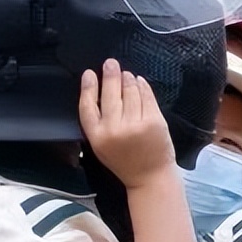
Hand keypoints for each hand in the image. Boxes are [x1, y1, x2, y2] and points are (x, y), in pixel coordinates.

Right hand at [78, 60, 174, 190]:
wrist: (150, 177)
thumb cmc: (125, 161)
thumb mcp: (101, 146)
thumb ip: (97, 122)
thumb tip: (96, 90)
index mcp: (97, 136)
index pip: (87, 105)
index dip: (88, 87)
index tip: (90, 74)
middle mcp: (114, 129)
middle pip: (110, 93)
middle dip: (110, 74)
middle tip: (111, 64)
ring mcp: (135, 125)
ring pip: (129, 91)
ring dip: (127, 79)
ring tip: (126, 75)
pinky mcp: (153, 122)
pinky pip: (146, 97)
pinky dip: (143, 86)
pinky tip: (139, 82)